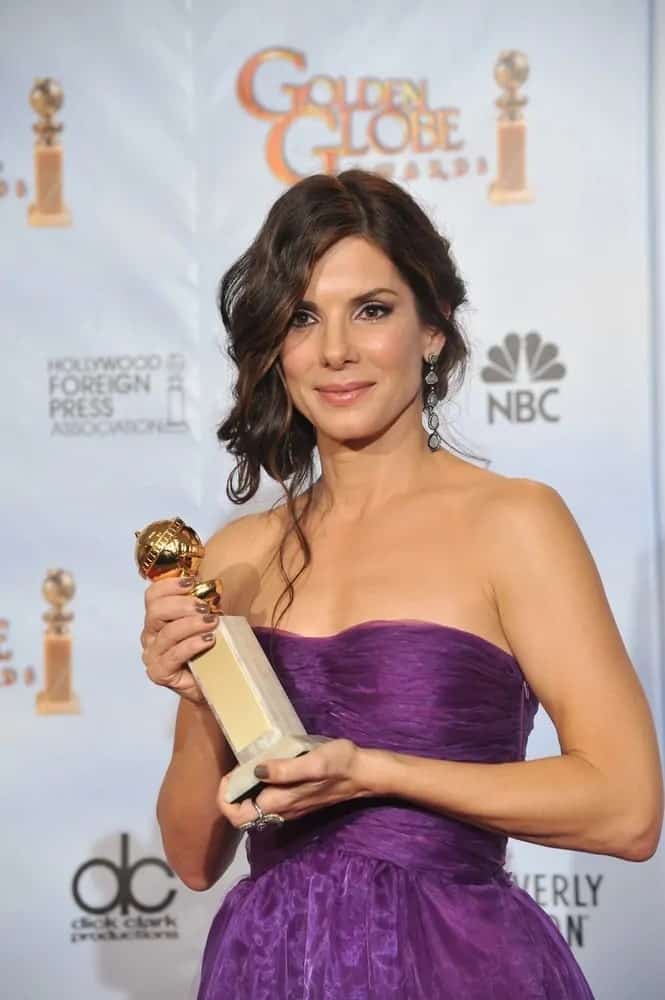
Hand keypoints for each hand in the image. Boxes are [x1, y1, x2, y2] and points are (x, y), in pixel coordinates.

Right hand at [141, 575, 219, 704]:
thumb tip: (211, 587)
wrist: (213, 684)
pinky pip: (173, 655)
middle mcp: (150, 635)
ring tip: (213, 622)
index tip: (193, 582)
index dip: (170, 585)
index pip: (153, 596)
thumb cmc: (209, 650)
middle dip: (182, 605)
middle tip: (205, 607)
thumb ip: (203, 606)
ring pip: (167, 633)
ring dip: (192, 624)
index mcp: (157, 619)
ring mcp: (152, 655)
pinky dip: (192, 645)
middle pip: (156, 611)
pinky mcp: (159, 672)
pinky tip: (208, 640)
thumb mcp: (206, 622)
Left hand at [217, 738, 368, 827]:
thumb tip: (256, 771)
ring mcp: (289, 808)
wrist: (365, 774)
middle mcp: (282, 811)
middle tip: (236, 768)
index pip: (238, 816)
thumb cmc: (340, 764)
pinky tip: (264, 768)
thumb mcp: (313, 762)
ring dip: (244, 791)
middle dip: (231, 794)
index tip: (229, 774)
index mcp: (280, 802)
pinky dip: (257, 789)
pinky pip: (267, 802)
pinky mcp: (296, 801)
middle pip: (243, 815)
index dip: (225, 797)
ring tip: (246, 765)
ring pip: (254, 809)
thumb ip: (285, 769)